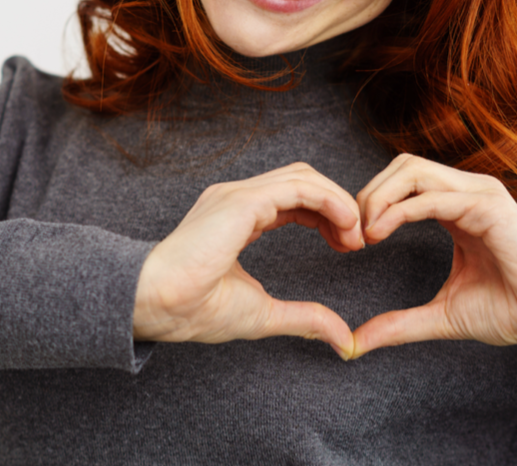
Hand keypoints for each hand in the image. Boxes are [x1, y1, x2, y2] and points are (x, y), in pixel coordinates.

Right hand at [133, 162, 363, 357]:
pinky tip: (345, 224)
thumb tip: (342, 339)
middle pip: (302, 180)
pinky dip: (329, 200)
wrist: (159, 304)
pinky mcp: (242, 202)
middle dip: (337, 205)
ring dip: (338, 201)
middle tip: (357, 241)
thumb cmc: (194, 309)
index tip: (348, 246)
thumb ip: (304, 319)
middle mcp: (236, 199)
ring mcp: (237, 195)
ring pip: (303, 177)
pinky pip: (298, 187)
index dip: (326, 216)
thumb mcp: (264, 314)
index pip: (293, 199)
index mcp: (236, 218)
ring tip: (354, 235)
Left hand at [351, 154, 516, 356]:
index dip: (370, 203)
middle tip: (352, 234)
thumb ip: (399, 324)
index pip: (401, 181)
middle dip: (369, 193)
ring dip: (379, 197)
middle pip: (402, 165)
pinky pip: (434, 196)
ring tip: (365, 233)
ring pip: (413, 170)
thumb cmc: (509, 308)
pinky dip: (400, 210)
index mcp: (454, 206)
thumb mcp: (441, 315)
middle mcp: (465, 192)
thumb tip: (354, 343)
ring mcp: (478, 194)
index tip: (352, 242)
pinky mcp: (489, 207)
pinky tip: (381, 232)